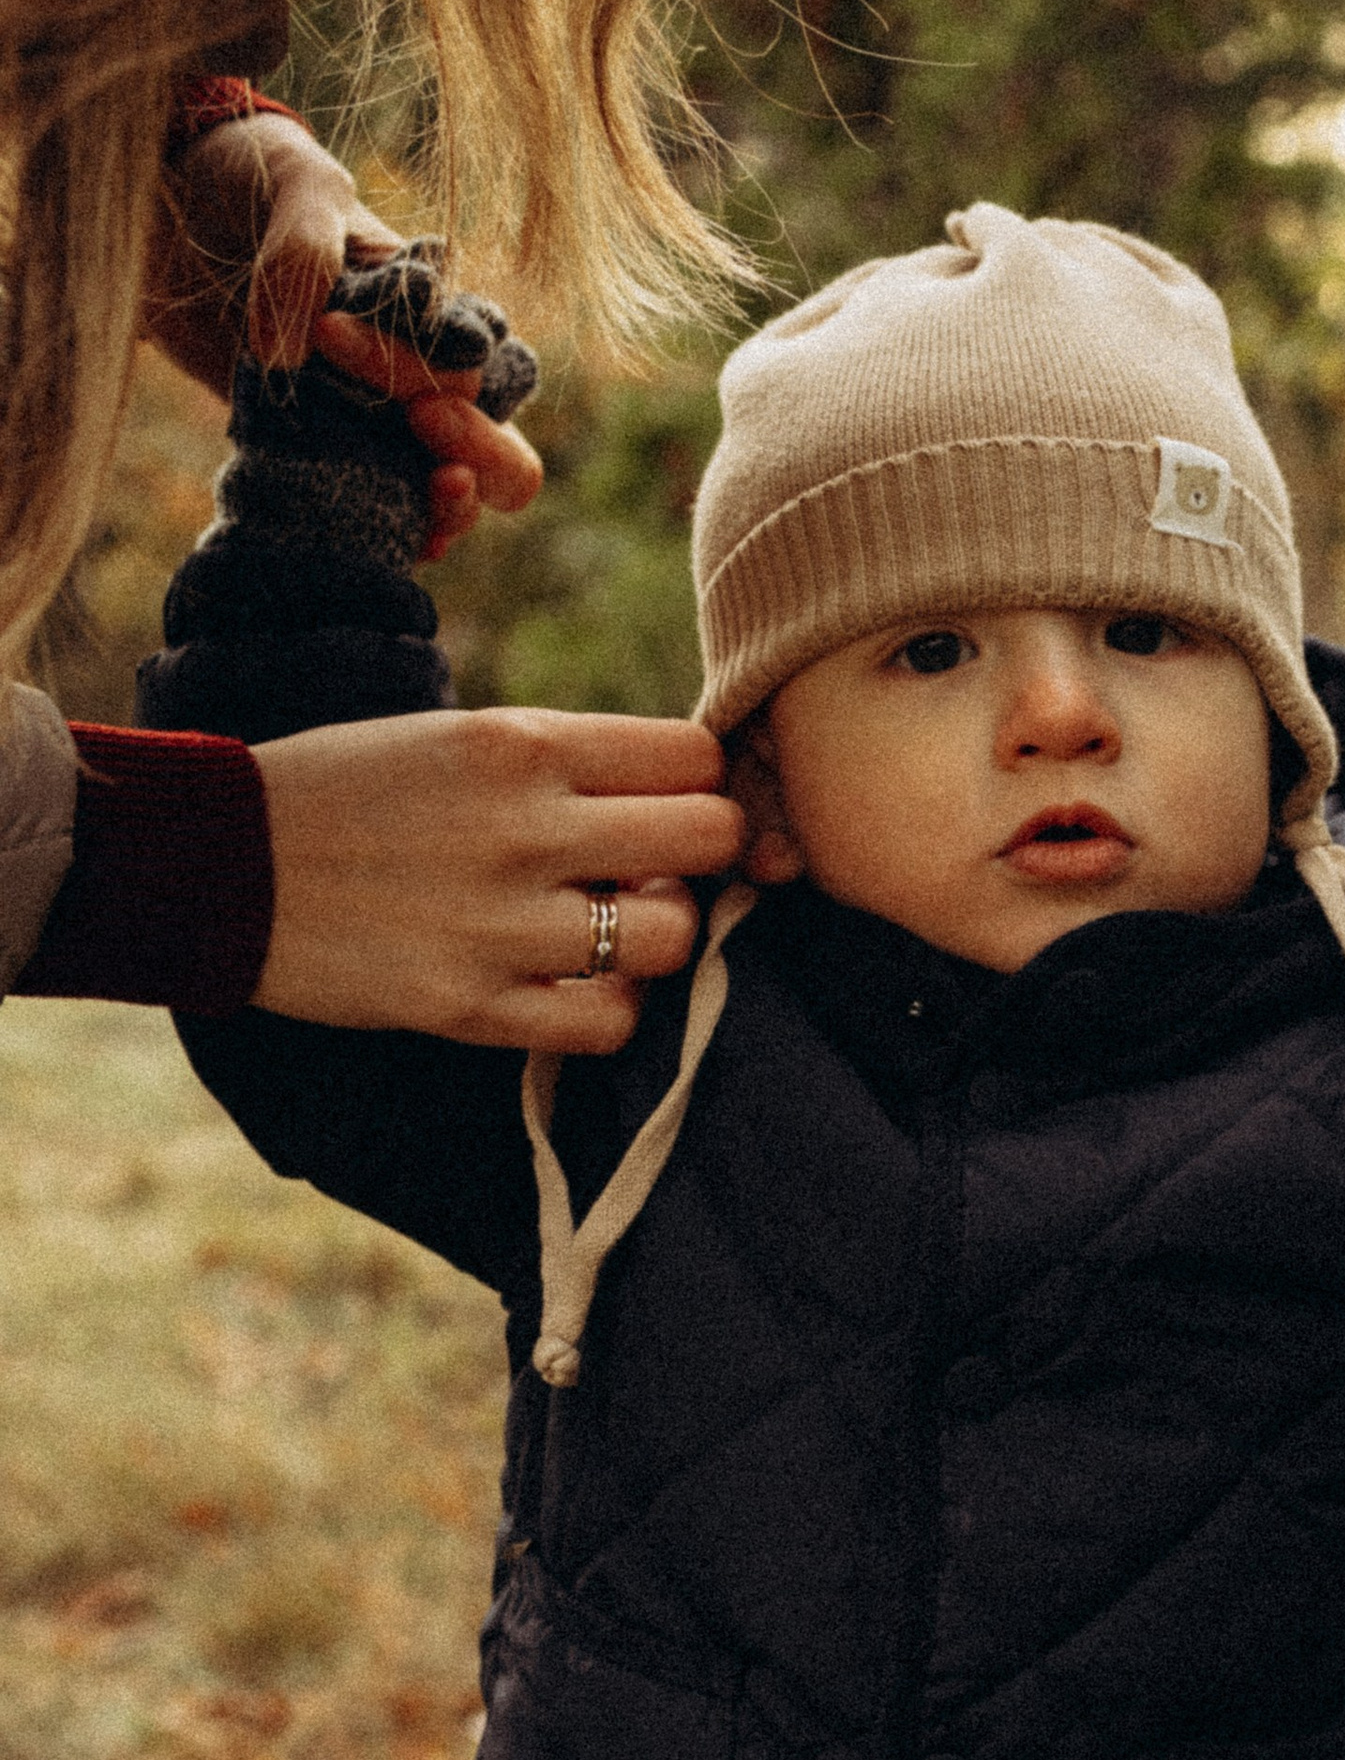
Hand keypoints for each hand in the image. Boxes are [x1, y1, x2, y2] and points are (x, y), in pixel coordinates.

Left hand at [147, 119, 542, 558]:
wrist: (171, 209)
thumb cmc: (255, 181)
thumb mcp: (295, 185)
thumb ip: (303, 252)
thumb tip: (289, 358)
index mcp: (439, 314)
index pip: (471, 365)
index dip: (412, 364)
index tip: (326, 331)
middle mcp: (425, 382)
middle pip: (502, 452)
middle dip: (478, 449)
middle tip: (418, 421)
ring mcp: (378, 431)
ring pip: (454, 499)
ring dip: (448, 509)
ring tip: (424, 497)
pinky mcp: (323, 462)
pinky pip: (379, 521)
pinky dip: (386, 537)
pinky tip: (371, 540)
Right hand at [251, 709, 744, 1047]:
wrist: (220, 865)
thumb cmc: (348, 791)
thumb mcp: (455, 736)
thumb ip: (564, 761)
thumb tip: (681, 795)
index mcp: (519, 744)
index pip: (693, 755)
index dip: (697, 782)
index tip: (666, 802)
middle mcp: (524, 829)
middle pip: (710, 836)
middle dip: (703, 852)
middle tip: (656, 866)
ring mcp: (501, 924)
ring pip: (675, 936)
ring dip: (662, 934)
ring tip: (614, 927)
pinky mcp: (472, 1007)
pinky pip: (610, 1024)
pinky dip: (611, 1008)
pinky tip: (576, 986)